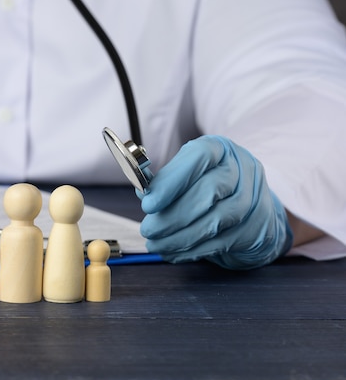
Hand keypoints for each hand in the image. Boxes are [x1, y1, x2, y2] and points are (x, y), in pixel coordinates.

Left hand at [139, 136, 292, 269]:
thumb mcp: (185, 174)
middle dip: (173, 215)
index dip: (173, 180)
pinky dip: (192, 250)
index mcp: (220, 148)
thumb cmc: (206, 187)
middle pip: (209, 190)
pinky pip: (221, 242)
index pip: (200, 155)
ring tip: (155, 244)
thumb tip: (144, 194)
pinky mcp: (256, 227)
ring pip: (216, 220)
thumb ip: (163, 181)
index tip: (149, 203)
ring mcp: (253, 198)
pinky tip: (172, 252)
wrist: (251, 209)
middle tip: (148, 230)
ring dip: (179, 237)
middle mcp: (242, 168)